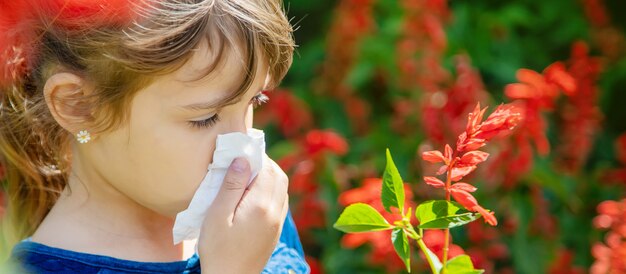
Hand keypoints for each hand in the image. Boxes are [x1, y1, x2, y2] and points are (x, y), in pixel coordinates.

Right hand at [198, 155, 288, 273]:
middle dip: (265, 165)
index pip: (268, 170)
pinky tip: (252, 197)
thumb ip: (231, 187)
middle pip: (279, 177)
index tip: (242, 151)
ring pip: (282, 190)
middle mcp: (275, 212)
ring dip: (269, 178)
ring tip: (247, 178)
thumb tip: (243, 160)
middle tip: (244, 162)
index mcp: (261, 206)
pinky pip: (280, 203)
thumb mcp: (217, 216)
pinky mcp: (275, 232)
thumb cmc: (218, 250)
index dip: (257, 157)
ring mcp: (277, 223)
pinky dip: (270, 192)